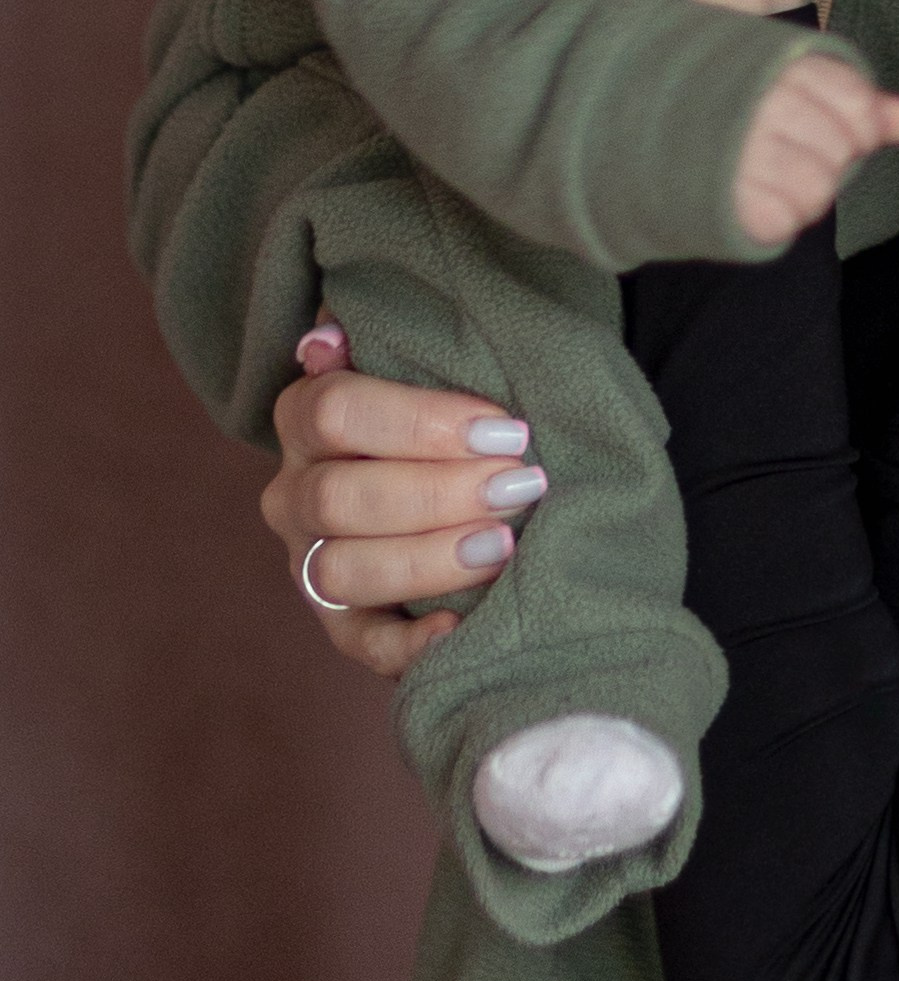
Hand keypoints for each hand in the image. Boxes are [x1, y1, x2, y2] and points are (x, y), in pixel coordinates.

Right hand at [261, 325, 543, 682]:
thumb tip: (329, 339)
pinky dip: (407, 645)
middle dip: (439, 492)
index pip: (333, 410)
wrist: (475, 476)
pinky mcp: (343, 624)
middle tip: (520, 486)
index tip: (505, 428)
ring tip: (505, 545)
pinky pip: (361, 644)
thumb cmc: (457, 411)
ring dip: (429, 559)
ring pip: (344, 568)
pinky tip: (458, 627)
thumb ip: (393, 336)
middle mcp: (296, 491)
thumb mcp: (431, 358)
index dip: (420, 420)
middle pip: (339, 497)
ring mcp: (312, 560)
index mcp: (307, 416)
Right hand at [732, 53, 898, 246]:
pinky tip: (754, 196)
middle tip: (785, 149)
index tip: (821, 121)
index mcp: (779, 65)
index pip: (859, 107)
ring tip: (769, 174)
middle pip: (841, 151)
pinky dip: (775, 217)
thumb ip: (862, 103)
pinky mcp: (719, 198)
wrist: (636, 115)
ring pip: (817, 191)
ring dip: (802, 193)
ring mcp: (736, 152)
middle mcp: (758, 105)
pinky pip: (782, 224)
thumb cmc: (732, 100)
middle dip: (828, 159)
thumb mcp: (797, 83)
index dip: (856, 126)